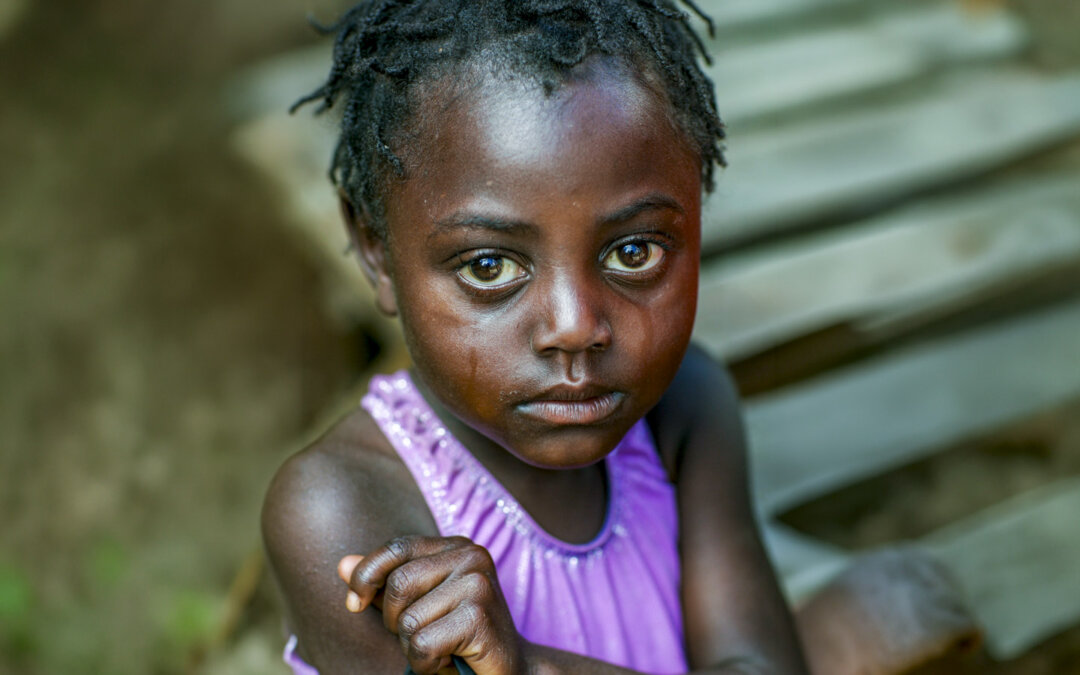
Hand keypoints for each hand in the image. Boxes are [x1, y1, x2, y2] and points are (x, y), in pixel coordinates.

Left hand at [338, 536, 524, 674]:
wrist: (510, 671)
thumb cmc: (457, 638)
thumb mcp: (416, 607)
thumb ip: (382, 586)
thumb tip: (342, 564)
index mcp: (456, 546)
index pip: (396, 548)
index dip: (367, 575)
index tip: (354, 604)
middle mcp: (471, 556)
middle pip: (398, 585)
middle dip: (396, 622)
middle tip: (423, 637)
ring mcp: (478, 584)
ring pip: (408, 620)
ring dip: (413, 647)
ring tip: (441, 649)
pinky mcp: (479, 616)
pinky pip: (422, 644)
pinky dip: (425, 664)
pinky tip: (449, 660)